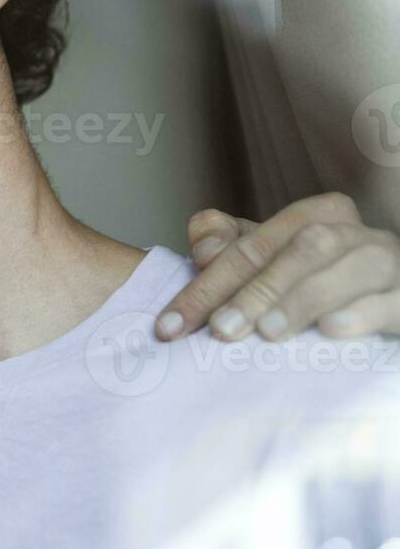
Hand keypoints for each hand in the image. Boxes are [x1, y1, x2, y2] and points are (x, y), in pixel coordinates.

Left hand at [155, 192, 399, 341]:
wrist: (388, 298)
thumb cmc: (319, 281)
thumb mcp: (272, 258)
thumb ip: (229, 246)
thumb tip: (204, 250)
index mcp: (318, 216)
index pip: (251, 246)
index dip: (205, 285)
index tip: (170, 325)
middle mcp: (356, 234)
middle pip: (299, 251)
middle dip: (254, 292)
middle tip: (220, 330)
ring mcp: (388, 265)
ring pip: (349, 270)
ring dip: (303, 300)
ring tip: (268, 333)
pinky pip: (391, 302)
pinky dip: (361, 314)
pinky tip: (332, 330)